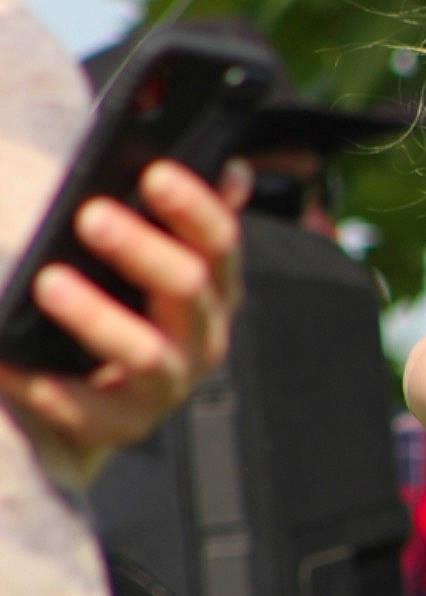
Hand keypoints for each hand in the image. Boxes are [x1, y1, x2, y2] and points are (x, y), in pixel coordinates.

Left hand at [0, 158, 249, 457]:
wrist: (90, 399)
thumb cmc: (119, 309)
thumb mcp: (148, 259)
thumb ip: (182, 218)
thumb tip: (233, 170)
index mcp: (213, 286)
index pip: (220, 241)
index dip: (195, 207)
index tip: (154, 173)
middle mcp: (202, 334)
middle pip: (188, 287)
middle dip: (140, 248)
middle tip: (90, 215)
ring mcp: (168, 384)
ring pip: (145, 350)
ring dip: (97, 315)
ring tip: (48, 281)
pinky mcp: (124, 425)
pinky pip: (85, 407)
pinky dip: (43, 382)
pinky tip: (6, 358)